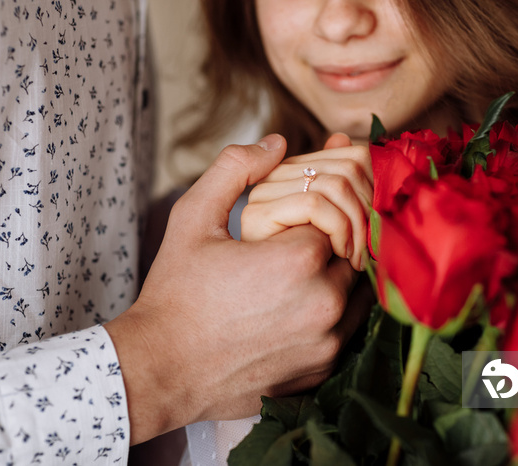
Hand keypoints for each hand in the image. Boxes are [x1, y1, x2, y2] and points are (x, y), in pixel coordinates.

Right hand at [105, 134, 366, 443]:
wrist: (161, 369)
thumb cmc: (175, 293)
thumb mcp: (193, 218)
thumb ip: (235, 169)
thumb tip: (277, 141)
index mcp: (299, 260)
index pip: (333, 215)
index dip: (307, 215)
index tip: (281, 225)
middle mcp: (324, 303)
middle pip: (351, 251)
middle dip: (326, 242)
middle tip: (288, 249)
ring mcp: (328, 342)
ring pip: (356, 290)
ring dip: (335, 276)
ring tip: (293, 278)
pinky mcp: (323, 370)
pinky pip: (348, 329)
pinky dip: (333, 313)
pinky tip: (297, 309)